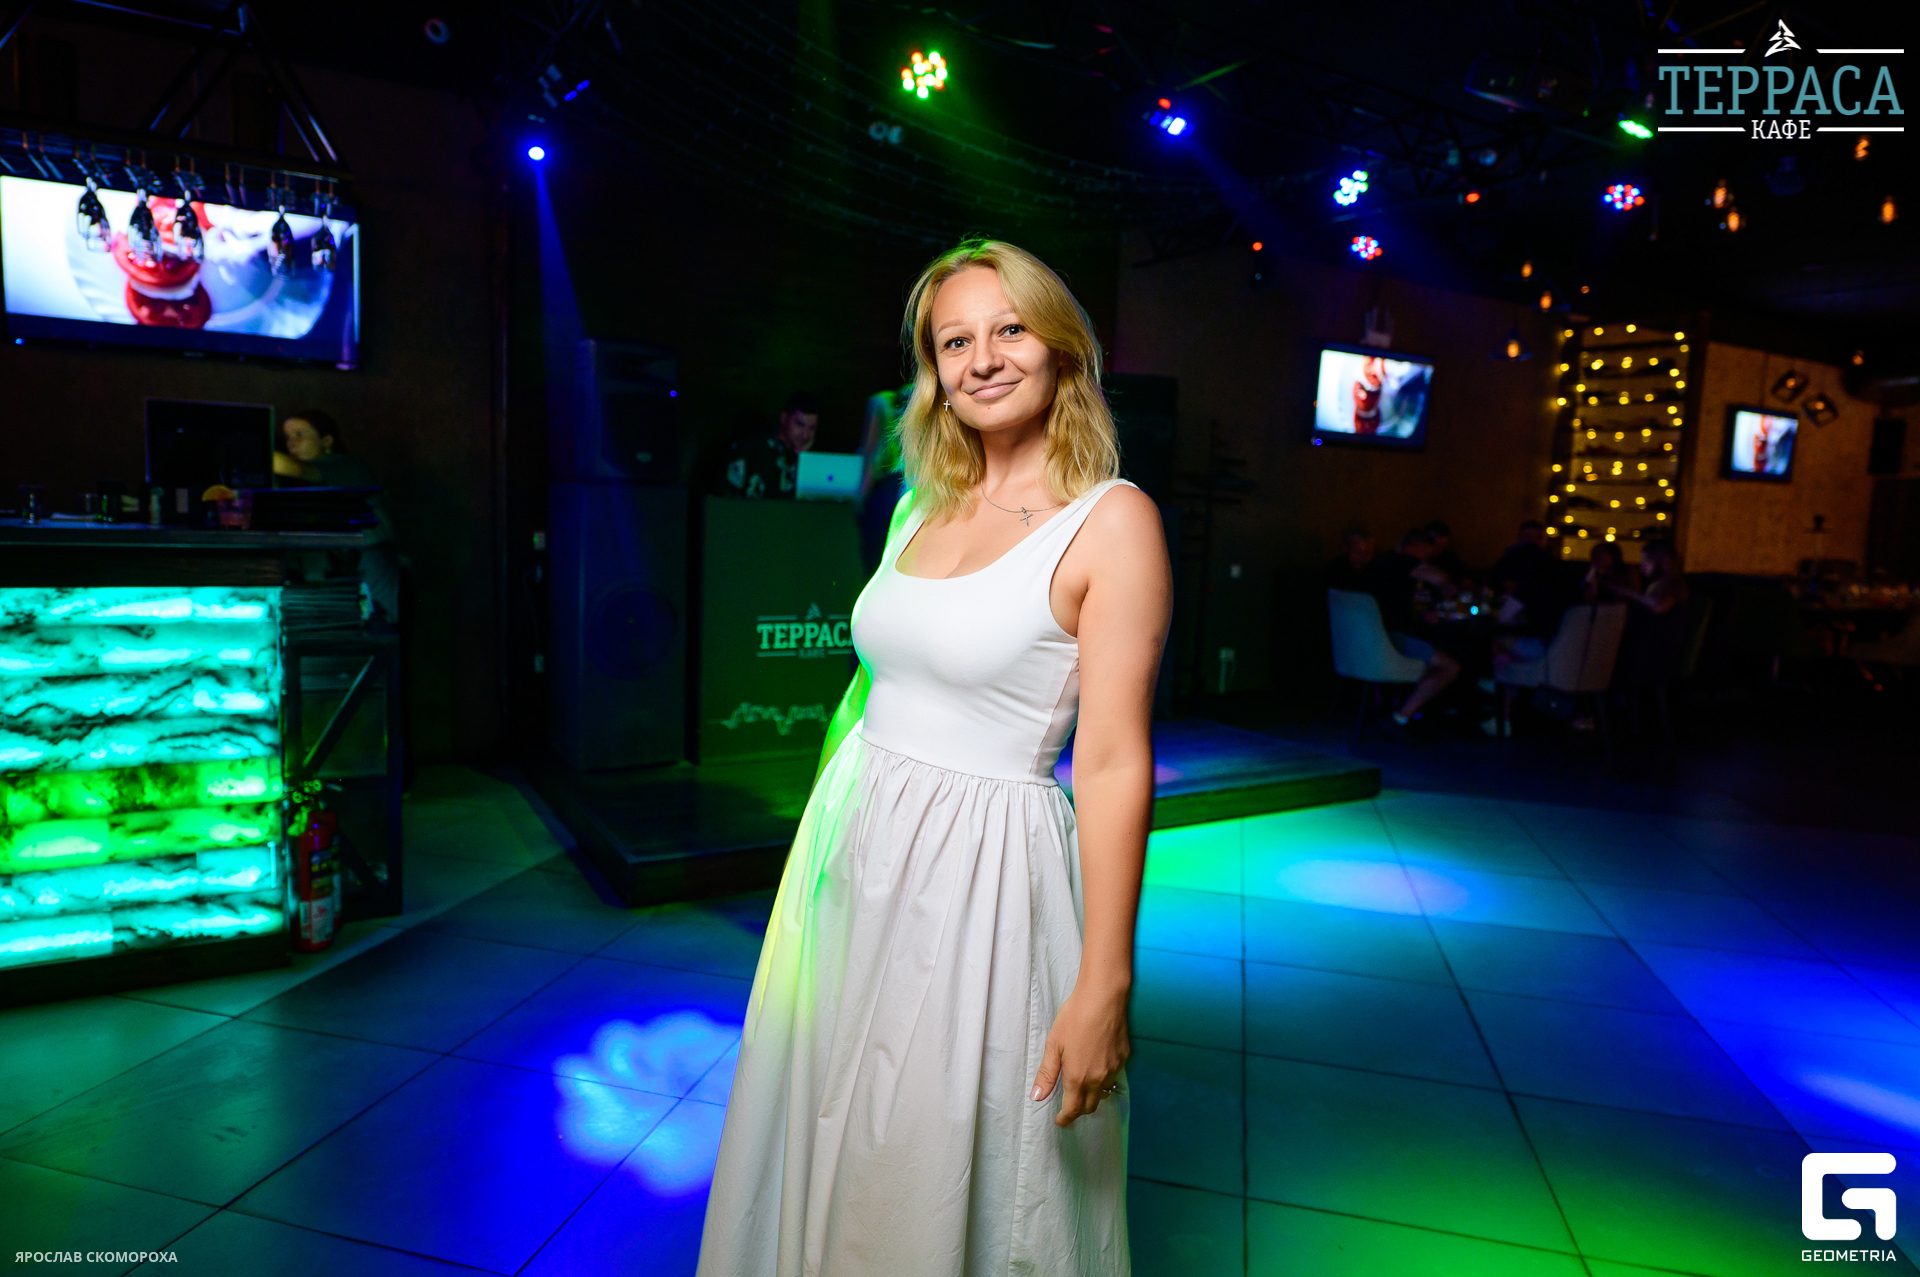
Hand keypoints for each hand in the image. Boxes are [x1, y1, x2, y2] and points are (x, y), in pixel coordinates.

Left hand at [1031, 985, 1129, 1127]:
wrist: (1104, 997)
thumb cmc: (1075, 1018)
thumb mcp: (1054, 1045)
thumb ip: (1047, 1074)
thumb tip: (1037, 1097)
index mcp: (1078, 1078)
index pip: (1073, 1110)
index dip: (1065, 1118)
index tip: (1059, 1121)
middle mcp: (1098, 1079)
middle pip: (1090, 1106)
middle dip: (1078, 1110)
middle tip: (1068, 1106)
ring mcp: (1114, 1069)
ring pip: (1103, 1092)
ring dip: (1092, 1095)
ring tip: (1083, 1087)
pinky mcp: (1124, 1058)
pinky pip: (1113, 1076)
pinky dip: (1103, 1079)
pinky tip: (1097, 1066)